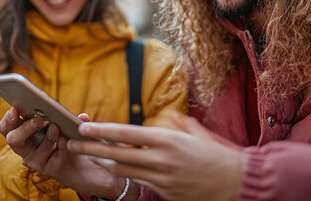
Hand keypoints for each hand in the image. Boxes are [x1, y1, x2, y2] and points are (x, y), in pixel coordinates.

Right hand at [0, 108, 127, 198]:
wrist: (79, 158)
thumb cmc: (66, 134)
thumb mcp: (65, 122)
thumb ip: (70, 117)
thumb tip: (83, 116)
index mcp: (22, 131)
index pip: (6, 127)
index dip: (8, 119)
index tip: (16, 110)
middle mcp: (25, 147)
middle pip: (13, 140)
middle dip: (25, 128)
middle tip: (39, 120)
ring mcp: (35, 159)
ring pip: (34, 151)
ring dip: (47, 138)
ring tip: (56, 127)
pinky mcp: (47, 169)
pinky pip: (52, 158)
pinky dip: (60, 147)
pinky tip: (66, 140)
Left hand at [67, 110, 242, 200]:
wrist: (239, 183)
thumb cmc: (220, 156)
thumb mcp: (199, 134)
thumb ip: (181, 125)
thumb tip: (170, 118)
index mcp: (168, 140)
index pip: (126, 134)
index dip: (101, 131)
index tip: (84, 127)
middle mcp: (161, 159)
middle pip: (117, 155)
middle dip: (90, 149)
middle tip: (71, 143)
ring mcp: (162, 179)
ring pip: (124, 171)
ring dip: (103, 163)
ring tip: (86, 156)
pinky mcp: (166, 194)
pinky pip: (141, 183)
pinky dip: (127, 175)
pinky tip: (115, 170)